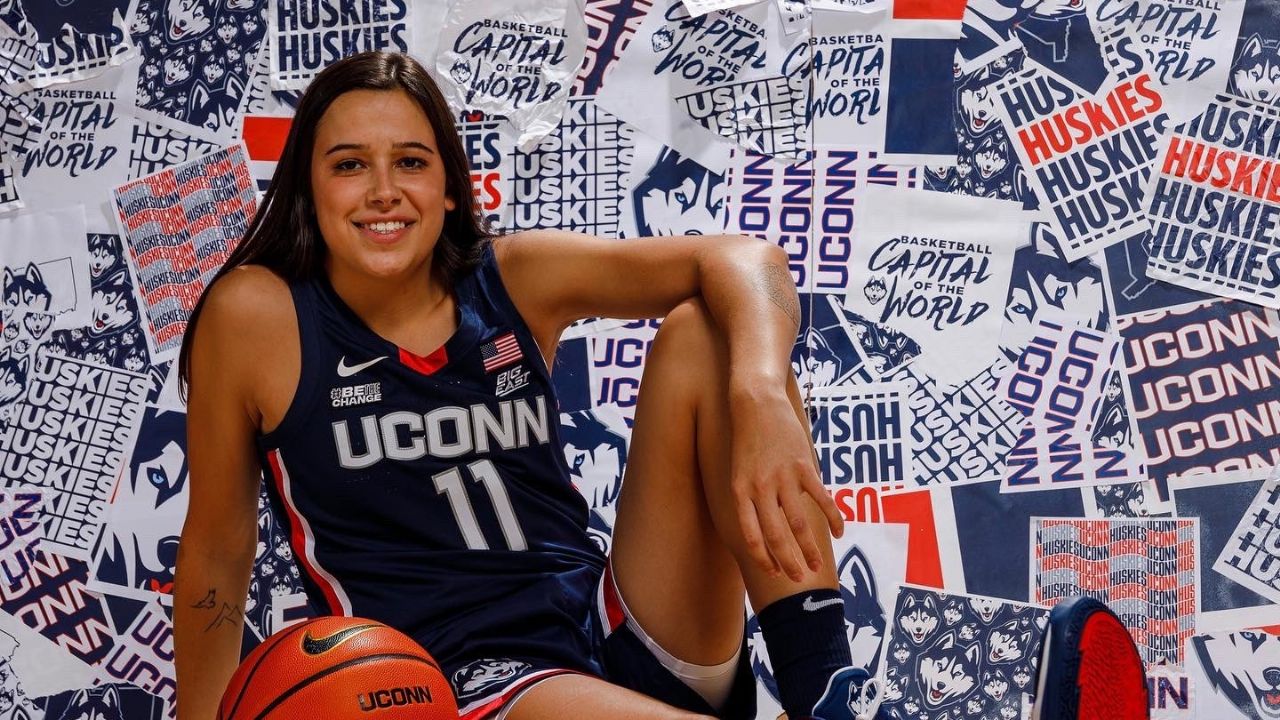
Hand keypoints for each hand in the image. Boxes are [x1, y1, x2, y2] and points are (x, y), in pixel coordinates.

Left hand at [728, 388, 843, 581]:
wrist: (757, 402)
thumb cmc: (746, 439)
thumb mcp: (738, 471)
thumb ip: (750, 499)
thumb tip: (766, 528)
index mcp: (740, 492)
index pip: (751, 535)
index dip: (763, 557)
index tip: (774, 572)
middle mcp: (760, 488)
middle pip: (776, 535)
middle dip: (789, 561)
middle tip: (800, 579)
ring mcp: (783, 477)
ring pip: (799, 523)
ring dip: (810, 549)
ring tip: (817, 566)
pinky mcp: (803, 466)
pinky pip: (821, 499)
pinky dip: (833, 518)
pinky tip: (839, 533)